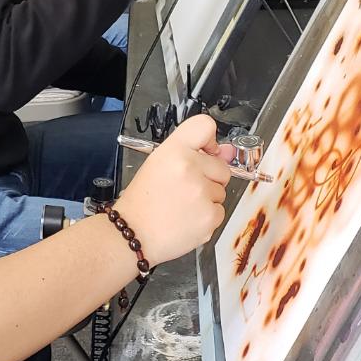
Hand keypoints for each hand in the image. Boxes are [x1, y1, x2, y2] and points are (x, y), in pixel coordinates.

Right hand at [114, 115, 234, 266]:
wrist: (133, 234)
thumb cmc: (142, 202)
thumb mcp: (158, 165)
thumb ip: (192, 153)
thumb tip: (227, 152)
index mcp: (173, 151)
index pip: (205, 126)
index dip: (210, 140)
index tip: (207, 152)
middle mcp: (189, 168)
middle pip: (221, 167)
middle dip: (209, 178)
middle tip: (183, 189)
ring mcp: (201, 193)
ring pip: (221, 191)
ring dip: (207, 199)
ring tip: (181, 206)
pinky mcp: (209, 216)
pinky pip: (220, 212)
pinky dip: (207, 217)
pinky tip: (186, 218)